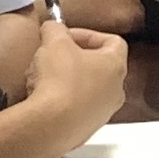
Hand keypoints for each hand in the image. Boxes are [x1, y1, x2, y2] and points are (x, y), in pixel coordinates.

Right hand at [0, 19, 125, 157]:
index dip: (88, 34)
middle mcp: (115, 91)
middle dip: (74, 58)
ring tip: (44, 78)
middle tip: (54, 55)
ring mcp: (102, 113)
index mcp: (115, 66)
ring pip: (87, 90)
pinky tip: (43, 101)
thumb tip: (52, 28)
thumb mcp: (54, 42)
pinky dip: (61, 103)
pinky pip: (75, 111)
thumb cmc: (59, 83)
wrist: (50, 125)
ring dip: (67, 81)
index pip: (113, 42)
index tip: (68, 35)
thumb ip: (55, 29)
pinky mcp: (85, 130)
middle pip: (99, 67)